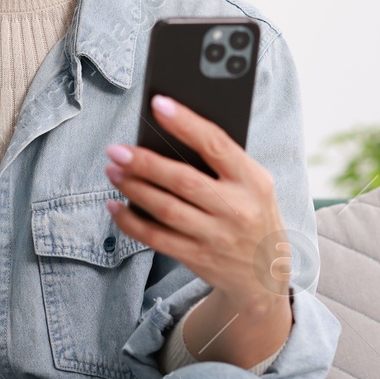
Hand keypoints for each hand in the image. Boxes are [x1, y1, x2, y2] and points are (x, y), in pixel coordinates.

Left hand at [103, 93, 289, 306]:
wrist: (266, 275)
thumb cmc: (253, 213)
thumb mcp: (253, 184)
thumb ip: (222, 163)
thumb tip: (168, 135)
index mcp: (253, 180)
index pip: (216, 144)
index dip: (186, 122)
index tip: (158, 103)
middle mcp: (236, 209)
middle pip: (183, 180)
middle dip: (144, 162)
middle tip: (116, 149)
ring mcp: (217, 236)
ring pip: (165, 209)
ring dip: (133, 188)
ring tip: (112, 170)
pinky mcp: (198, 258)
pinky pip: (156, 238)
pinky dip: (130, 221)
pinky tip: (115, 205)